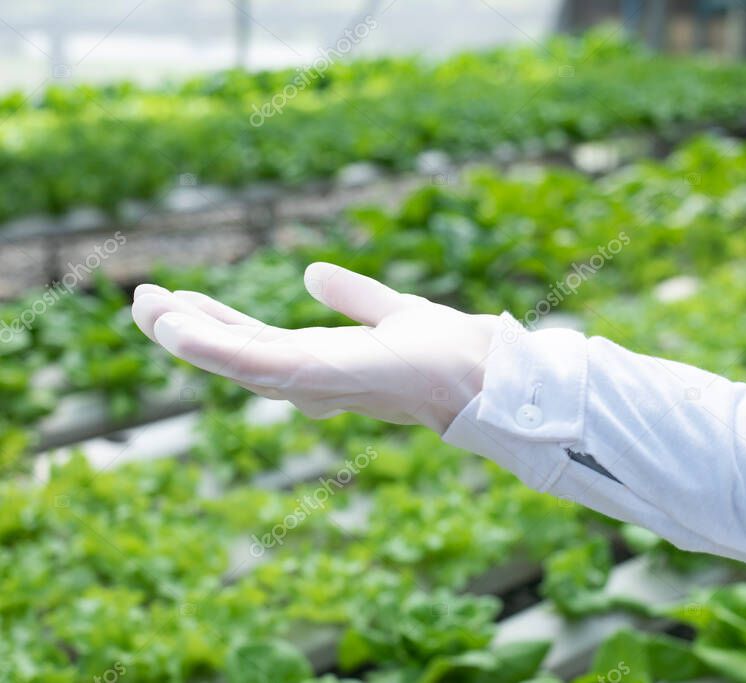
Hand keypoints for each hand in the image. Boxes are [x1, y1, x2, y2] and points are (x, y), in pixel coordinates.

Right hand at [131, 262, 499, 431]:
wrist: (482, 370)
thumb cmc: (446, 350)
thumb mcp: (390, 310)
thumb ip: (352, 296)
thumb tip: (311, 272)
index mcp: (323, 361)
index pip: (257, 342)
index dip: (215, 325)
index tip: (179, 300)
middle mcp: (312, 379)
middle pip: (236, 354)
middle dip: (188, 330)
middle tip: (143, 300)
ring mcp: (313, 383)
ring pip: (234, 361)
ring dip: (186, 337)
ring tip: (145, 306)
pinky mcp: (319, 378)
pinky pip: (254, 362)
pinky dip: (211, 348)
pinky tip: (176, 326)